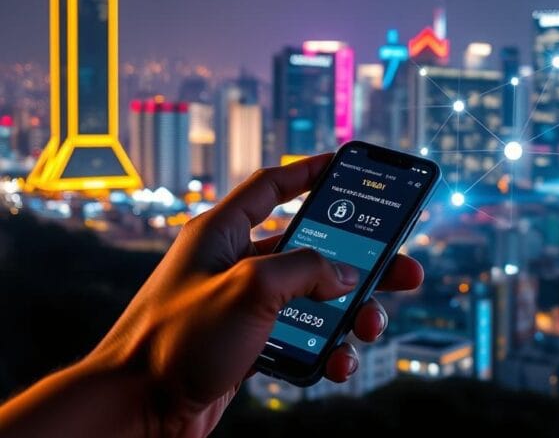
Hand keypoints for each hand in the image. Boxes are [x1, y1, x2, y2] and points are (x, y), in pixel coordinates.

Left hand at [90, 154, 422, 435]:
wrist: (135, 413)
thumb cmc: (174, 342)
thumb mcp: (249, 288)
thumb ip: (306, 269)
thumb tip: (344, 274)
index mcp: (221, 234)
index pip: (270, 187)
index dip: (308, 172)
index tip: (344, 166)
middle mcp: (232, 266)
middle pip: (311, 249)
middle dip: (359, 260)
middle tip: (401, 266)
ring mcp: (242, 308)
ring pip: (314, 299)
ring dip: (350, 312)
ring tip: (371, 325)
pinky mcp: (248, 347)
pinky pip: (302, 338)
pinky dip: (326, 349)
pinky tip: (338, 362)